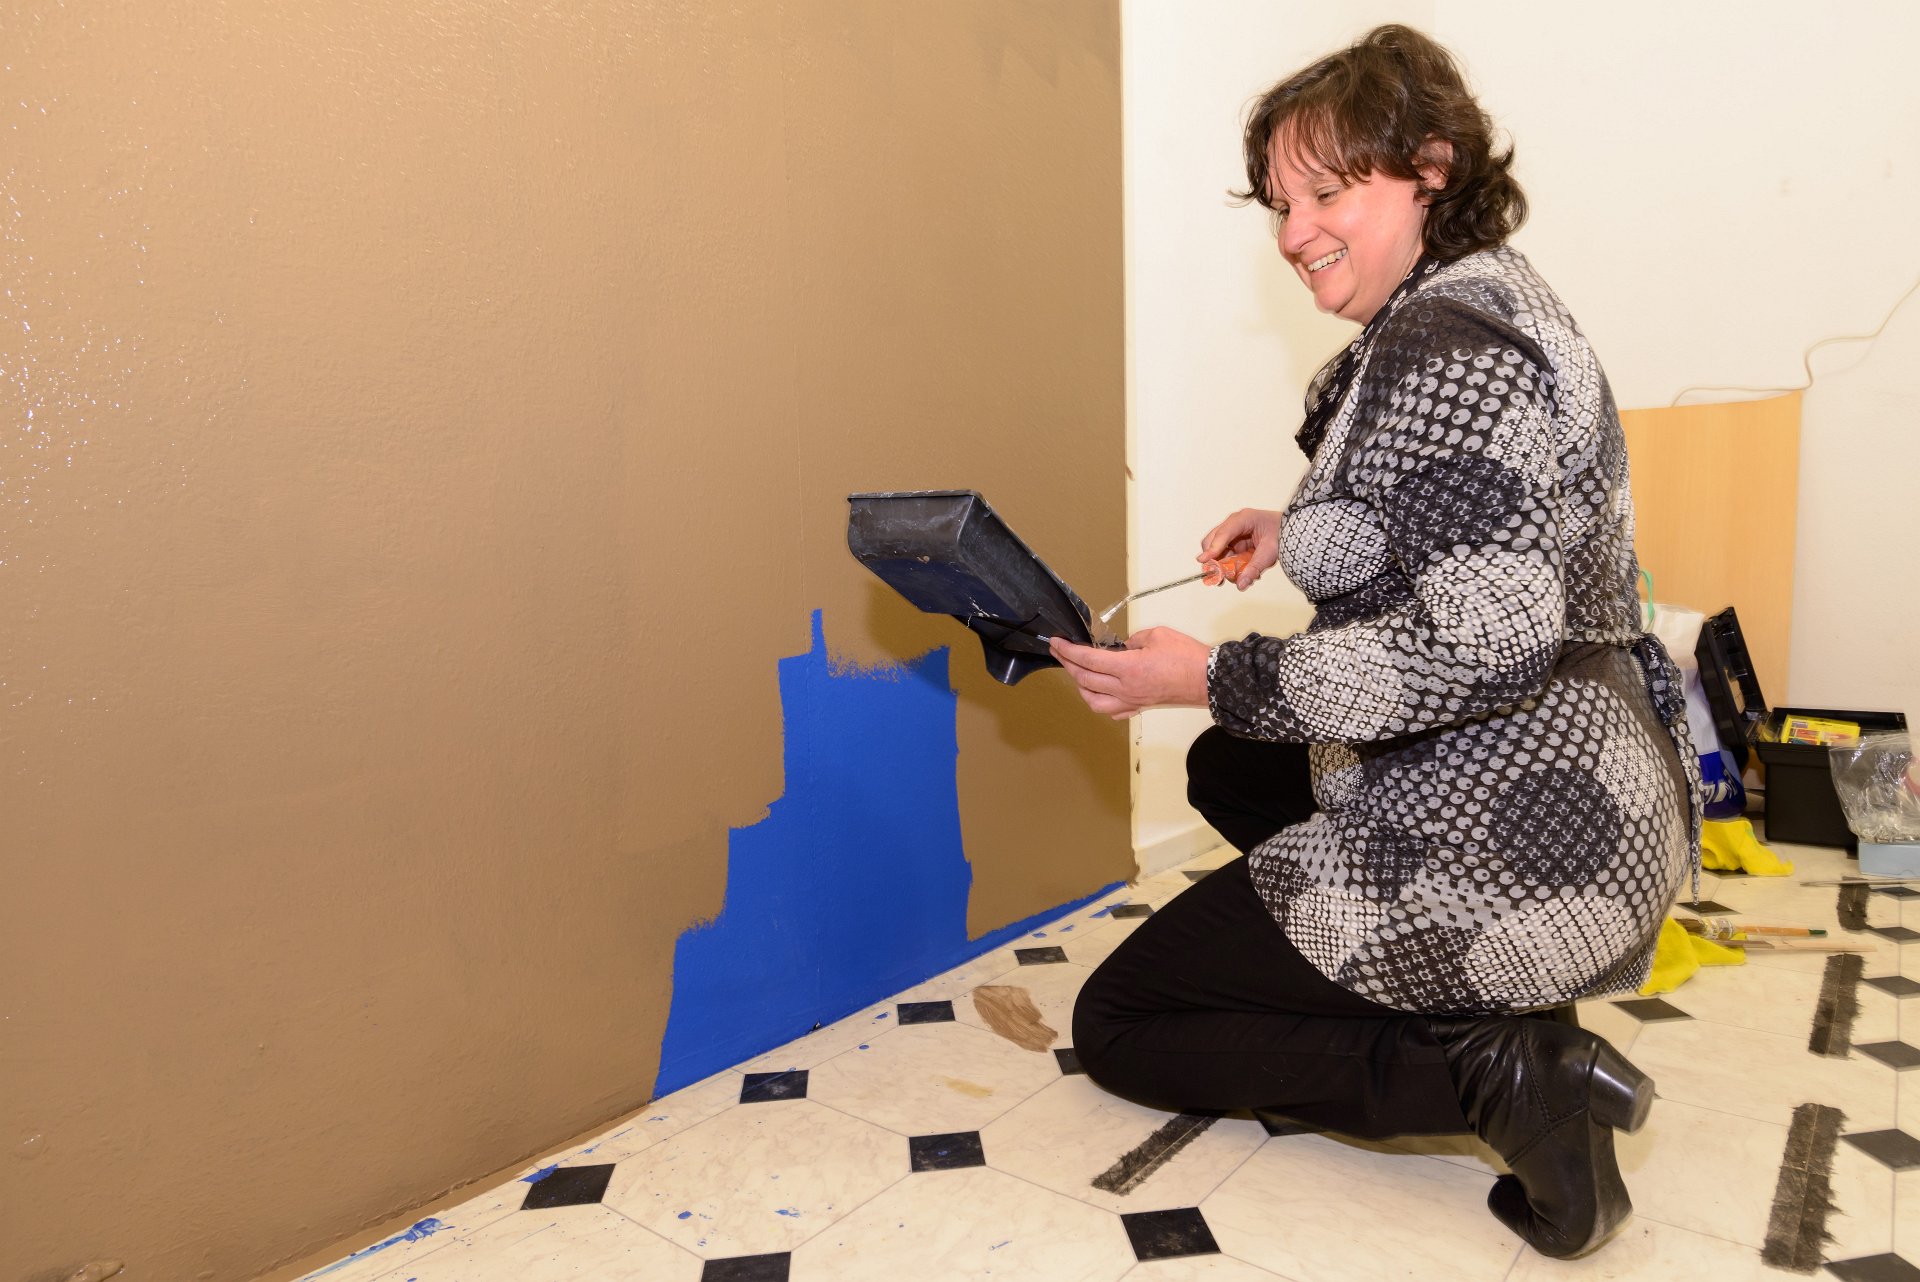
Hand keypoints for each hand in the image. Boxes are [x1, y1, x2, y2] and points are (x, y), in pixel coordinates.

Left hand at [1049, 628, 1210, 719]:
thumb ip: (1132, 640)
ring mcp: (1132, 701)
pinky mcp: (1140, 707)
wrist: (1209, 680)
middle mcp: (1125, 688)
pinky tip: (1098, 693)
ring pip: (1093, 701)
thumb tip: (1121, 647)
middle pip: (1085, 680)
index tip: (1057, 643)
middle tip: (1059, 652)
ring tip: (1075, 673)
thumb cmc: (1188, 658)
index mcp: (1128, 668)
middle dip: (1067, 664)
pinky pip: (1112, 710)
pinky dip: (1099, 701)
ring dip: (1079, 687)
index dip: (1068, 650)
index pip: (1087, 660)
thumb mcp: (1156, 635)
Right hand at [1198, 508, 1282, 589]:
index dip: (1212, 548)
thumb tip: (1240, 584)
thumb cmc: (1282, 535)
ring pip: (1217, 550)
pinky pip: (1225, 556)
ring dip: (1222, 566)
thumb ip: (1254, 568)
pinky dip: (1229, 567)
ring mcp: (1233, 534)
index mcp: (1244, 519)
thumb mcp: (1269, 553)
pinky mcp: (1235, 543)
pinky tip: (1239, 573)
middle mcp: (1234, 524)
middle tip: (1218, 577)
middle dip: (1213, 560)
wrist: (1292, 533)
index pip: (1223, 533)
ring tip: (1234, 578)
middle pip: (1213, 540)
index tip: (1203, 560)